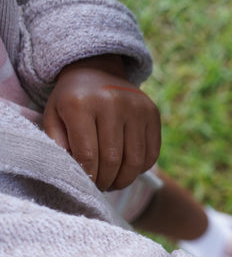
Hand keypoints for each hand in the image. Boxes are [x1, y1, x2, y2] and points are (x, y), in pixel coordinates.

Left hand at [43, 55, 159, 190]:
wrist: (97, 70)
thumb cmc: (72, 100)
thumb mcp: (54, 116)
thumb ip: (58, 143)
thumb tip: (76, 171)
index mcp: (80, 103)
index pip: (88, 155)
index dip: (89, 177)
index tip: (87, 185)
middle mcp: (111, 103)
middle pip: (113, 160)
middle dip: (107, 181)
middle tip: (101, 186)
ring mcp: (135, 107)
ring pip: (135, 160)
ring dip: (125, 179)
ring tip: (114, 182)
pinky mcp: (152, 113)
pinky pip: (151, 153)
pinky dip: (140, 168)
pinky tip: (128, 169)